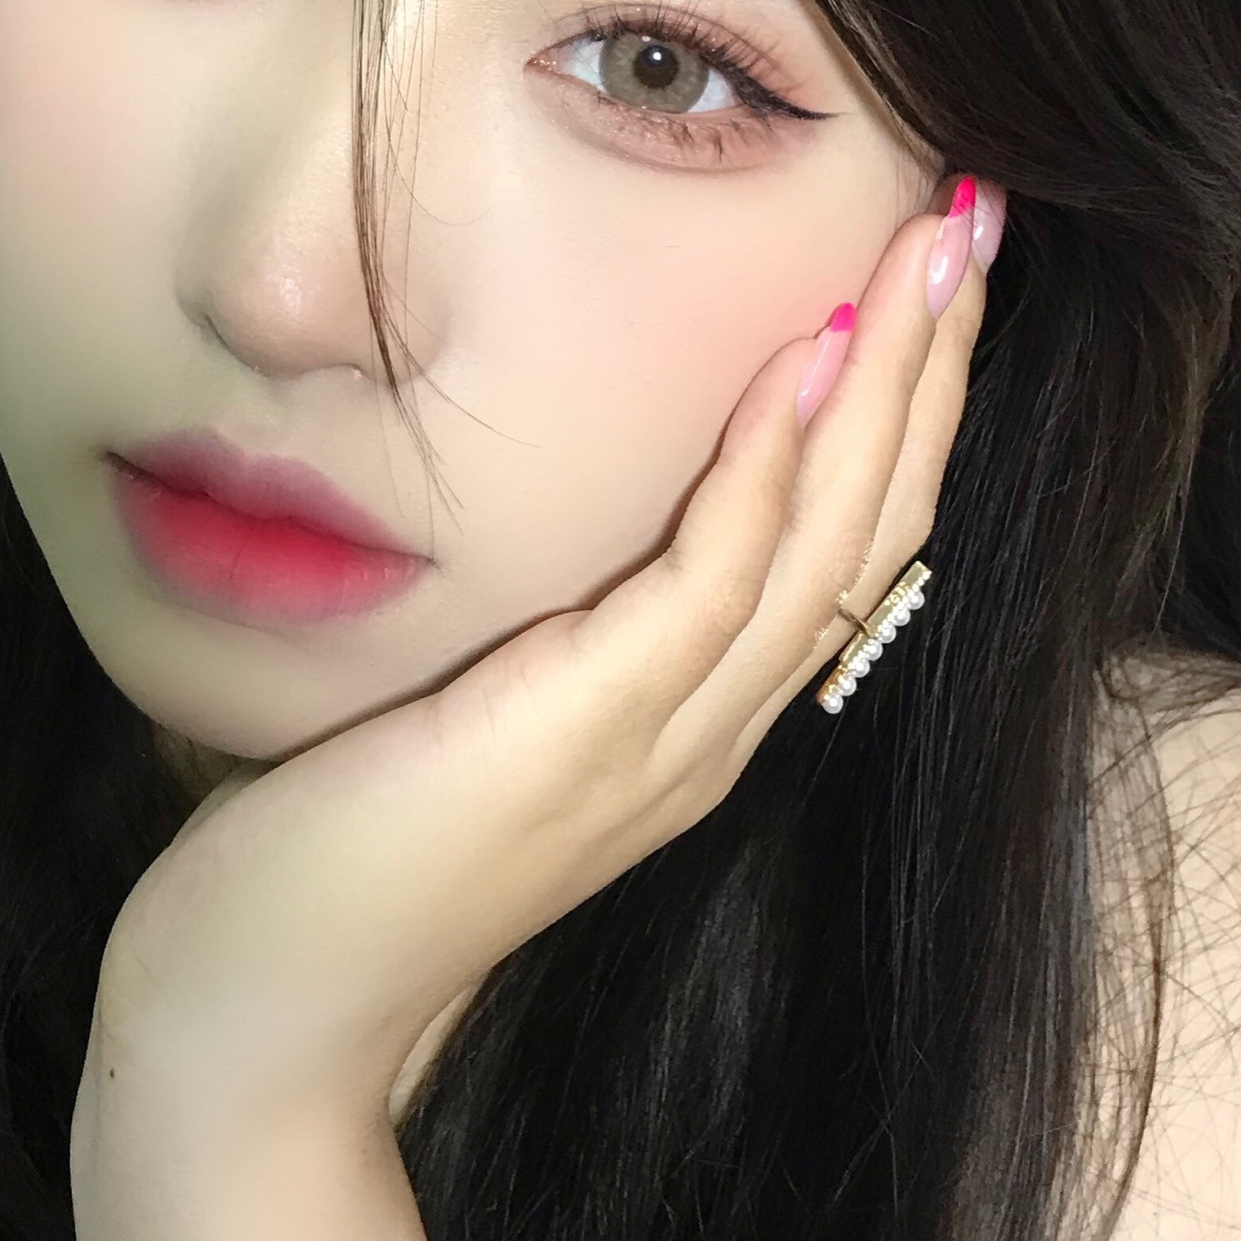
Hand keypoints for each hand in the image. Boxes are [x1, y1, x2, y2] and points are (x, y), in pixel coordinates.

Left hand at [82, 179, 994, 1124]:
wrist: (266, 1014)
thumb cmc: (347, 855)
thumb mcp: (478, 721)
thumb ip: (552, 642)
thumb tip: (566, 532)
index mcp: (688, 731)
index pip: (839, 556)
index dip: (903, 420)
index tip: (926, 288)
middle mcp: (703, 740)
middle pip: (866, 537)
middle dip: (930, 375)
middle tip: (974, 226)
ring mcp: (654, 748)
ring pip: (822, 548)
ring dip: (888, 390)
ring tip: (933, 251)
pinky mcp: (579, 739)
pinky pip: (707, 587)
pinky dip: (767, 469)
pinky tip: (800, 360)